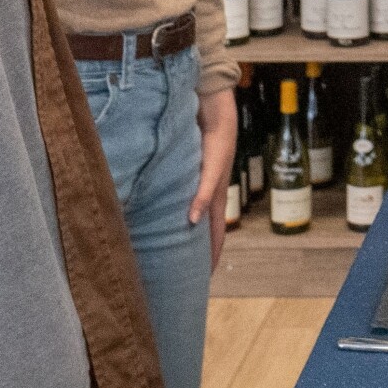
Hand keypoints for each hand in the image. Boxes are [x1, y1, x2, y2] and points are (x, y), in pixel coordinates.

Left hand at [190, 87, 237, 263]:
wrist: (215, 110)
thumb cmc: (217, 140)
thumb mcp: (212, 169)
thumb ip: (202, 194)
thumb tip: (192, 222)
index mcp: (217, 196)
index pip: (216, 234)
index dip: (212, 255)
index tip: (205, 277)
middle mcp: (210, 193)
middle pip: (206, 229)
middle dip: (199, 249)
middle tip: (187, 269)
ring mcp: (202, 184)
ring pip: (195, 216)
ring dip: (189, 232)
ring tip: (176, 248)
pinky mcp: (194, 173)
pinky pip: (188, 199)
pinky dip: (182, 212)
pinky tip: (170, 214)